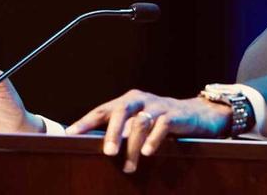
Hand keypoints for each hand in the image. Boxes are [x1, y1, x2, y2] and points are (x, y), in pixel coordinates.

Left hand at [65, 89, 232, 172]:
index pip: (102, 110)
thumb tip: (88, 146)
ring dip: (133, 146)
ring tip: (129, 167)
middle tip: (107, 153)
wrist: (195, 115)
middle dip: (112, 132)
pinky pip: (162, 125)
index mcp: (127, 101)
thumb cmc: (158, 121)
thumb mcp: (136, 123)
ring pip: (141, 122)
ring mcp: (158, 106)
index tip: (70, 134)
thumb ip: (118, 131)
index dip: (86, 121)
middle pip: (121, 110)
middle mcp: (140, 99)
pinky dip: (154, 139)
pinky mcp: (174, 115)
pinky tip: (148, 152)